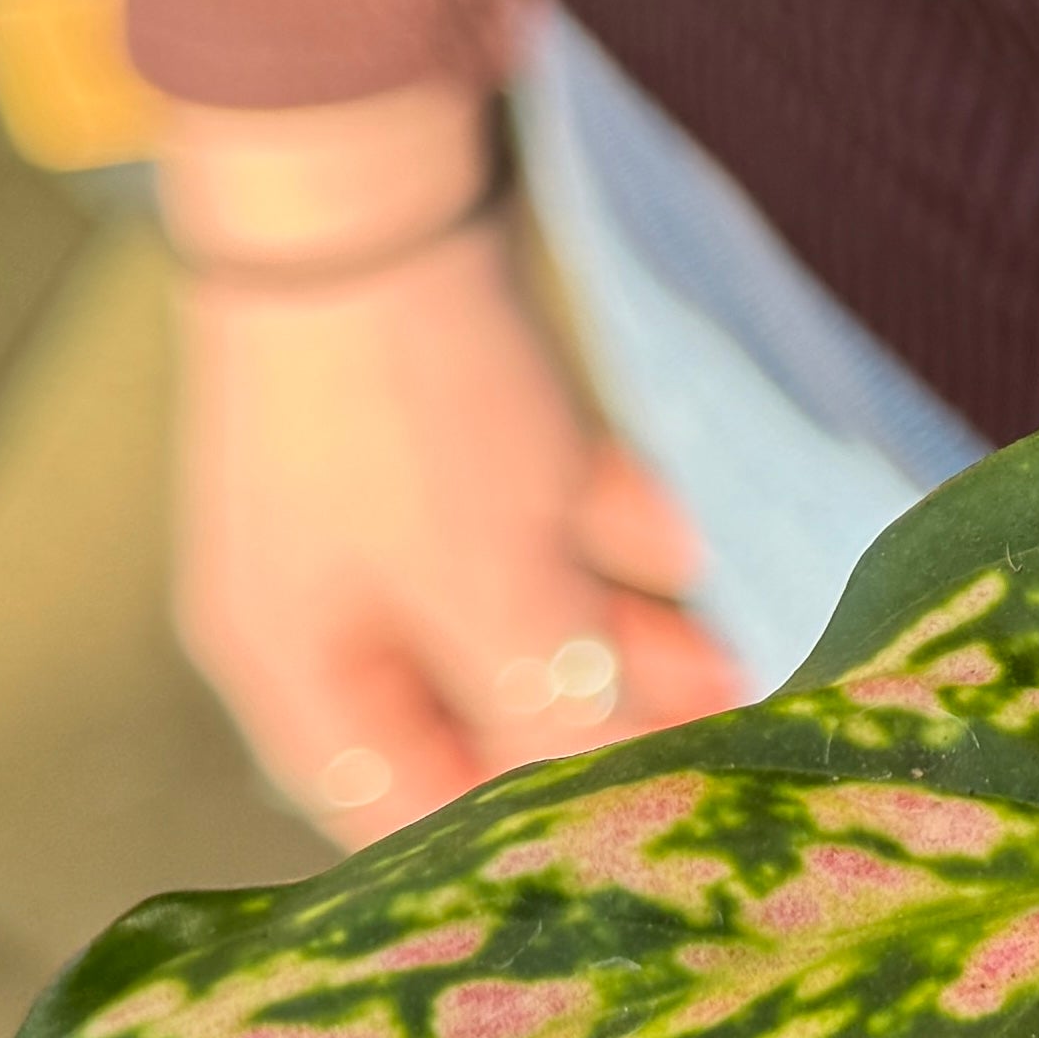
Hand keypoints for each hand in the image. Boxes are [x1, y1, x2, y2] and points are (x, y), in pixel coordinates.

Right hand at [164, 86, 743, 840]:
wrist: (363, 189)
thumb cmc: (410, 422)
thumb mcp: (497, 600)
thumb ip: (553, 718)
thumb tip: (609, 806)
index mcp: (296, 673)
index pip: (400, 813)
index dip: (520, 843)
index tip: (642, 848)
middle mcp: (322, 606)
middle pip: (473, 707)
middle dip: (607, 724)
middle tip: (732, 746)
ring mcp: (374, 512)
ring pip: (516, 605)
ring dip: (629, 632)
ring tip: (742, 655)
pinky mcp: (433, 427)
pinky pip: (528, 511)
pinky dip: (607, 533)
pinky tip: (691, 544)